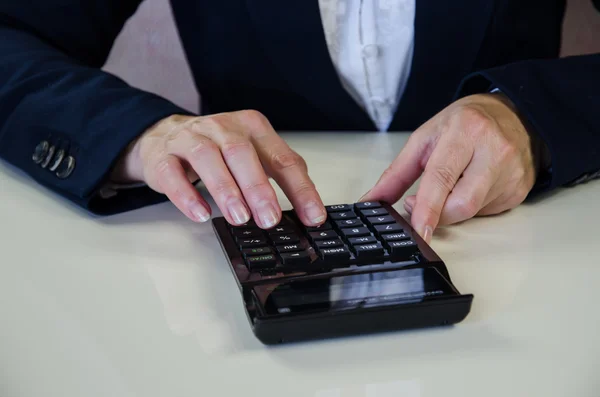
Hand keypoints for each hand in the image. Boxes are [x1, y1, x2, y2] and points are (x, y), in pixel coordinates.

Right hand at [110, 110, 325, 227]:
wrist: (166, 135)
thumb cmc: (218, 149)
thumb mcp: (253, 153)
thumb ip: (276, 174)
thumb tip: (306, 210)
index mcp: (253, 128)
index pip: (282, 158)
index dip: (300, 188)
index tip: (313, 216)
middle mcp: (223, 128)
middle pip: (242, 154)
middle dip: (258, 188)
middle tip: (270, 219)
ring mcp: (191, 139)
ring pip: (208, 160)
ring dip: (225, 190)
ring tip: (239, 217)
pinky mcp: (164, 157)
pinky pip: (173, 174)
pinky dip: (186, 195)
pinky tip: (200, 214)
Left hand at [362, 93, 539, 242]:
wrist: (514, 113)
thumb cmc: (464, 123)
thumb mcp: (425, 138)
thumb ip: (396, 173)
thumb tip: (372, 201)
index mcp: (466, 131)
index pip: (442, 177)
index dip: (428, 208)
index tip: (418, 230)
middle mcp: (494, 150)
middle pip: (461, 203)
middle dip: (437, 214)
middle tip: (424, 205)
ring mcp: (512, 172)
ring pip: (473, 211)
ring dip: (453, 207)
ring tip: (456, 181)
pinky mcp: (520, 189)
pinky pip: (486, 211)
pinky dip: (472, 204)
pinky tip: (474, 183)